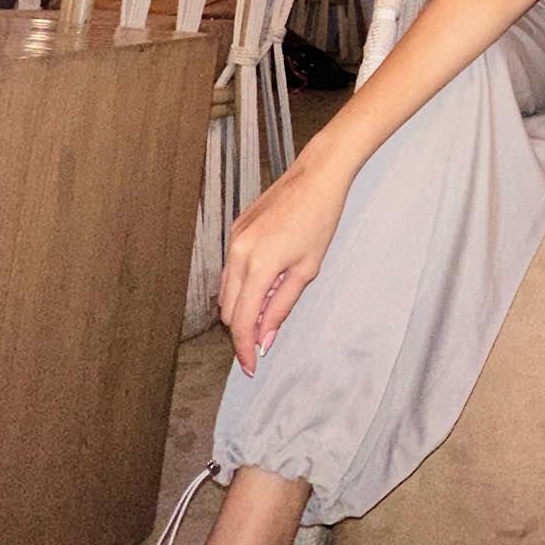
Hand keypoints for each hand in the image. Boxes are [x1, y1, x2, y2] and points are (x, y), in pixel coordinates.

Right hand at [218, 148, 352, 375]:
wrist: (316, 177)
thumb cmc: (319, 220)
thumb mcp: (307, 270)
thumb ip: (281, 307)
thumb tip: (265, 339)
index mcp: (257, 265)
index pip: (241, 322)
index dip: (243, 349)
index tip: (250, 368)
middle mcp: (237, 253)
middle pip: (227, 309)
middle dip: (241, 331)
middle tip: (261, 345)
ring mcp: (233, 239)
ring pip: (225, 290)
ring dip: (240, 309)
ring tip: (266, 314)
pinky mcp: (235, 229)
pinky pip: (230, 269)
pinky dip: (241, 285)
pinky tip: (263, 286)